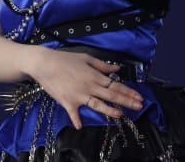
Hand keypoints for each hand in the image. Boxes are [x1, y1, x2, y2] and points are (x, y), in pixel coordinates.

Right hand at [29, 47, 144, 129]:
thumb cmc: (66, 59)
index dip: (128, 91)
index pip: (115, 85)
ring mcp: (79, 96)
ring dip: (110, 111)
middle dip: (127, 101)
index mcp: (95, 76)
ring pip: (97, 105)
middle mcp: (90, 87)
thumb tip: (118, 69)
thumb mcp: (86, 58)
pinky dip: (76, 120)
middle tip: (139, 106)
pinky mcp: (67, 102)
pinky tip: (80, 126)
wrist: (45, 64)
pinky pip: (73, 113)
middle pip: (111, 96)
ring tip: (121, 115)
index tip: (139, 97)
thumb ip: (103, 65)